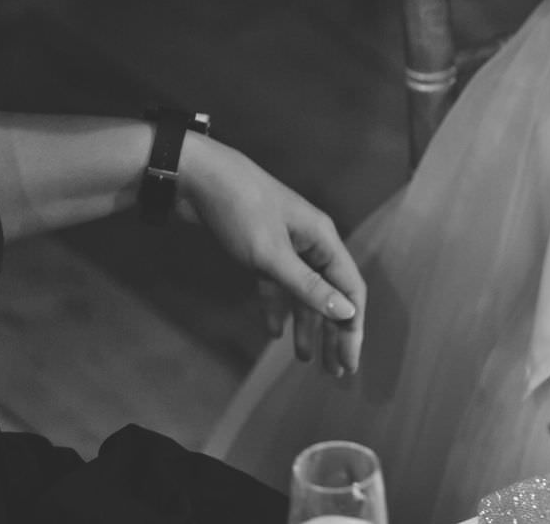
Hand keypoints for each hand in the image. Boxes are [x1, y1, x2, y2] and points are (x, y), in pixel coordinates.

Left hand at [178, 137, 365, 377]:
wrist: (197, 177)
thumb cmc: (239, 210)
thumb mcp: (272, 254)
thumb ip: (308, 287)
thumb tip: (347, 312)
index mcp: (323, 239)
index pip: (350, 289)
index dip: (352, 328)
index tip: (349, 361)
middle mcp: (311, 242)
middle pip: (330, 294)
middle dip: (333, 333)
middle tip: (335, 371)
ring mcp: (286, 245)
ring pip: (304, 292)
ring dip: (306, 325)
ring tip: (306, 359)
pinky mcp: (262, 248)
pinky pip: (278, 284)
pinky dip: (277, 307)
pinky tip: (274, 331)